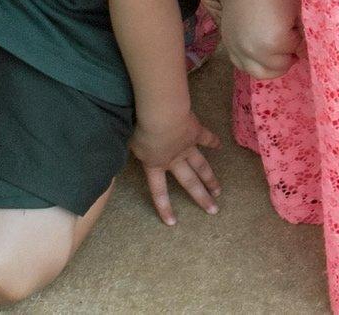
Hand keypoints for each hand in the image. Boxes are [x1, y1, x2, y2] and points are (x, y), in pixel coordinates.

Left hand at [128, 104, 221, 224]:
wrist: (161, 115)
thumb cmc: (140, 129)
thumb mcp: (128, 144)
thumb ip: (129, 152)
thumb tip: (118, 154)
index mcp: (155, 165)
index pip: (159, 191)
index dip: (164, 207)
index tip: (172, 223)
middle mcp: (174, 160)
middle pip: (189, 182)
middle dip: (201, 197)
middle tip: (213, 210)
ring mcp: (187, 147)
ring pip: (201, 166)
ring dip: (211, 178)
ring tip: (219, 190)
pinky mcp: (195, 132)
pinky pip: (207, 138)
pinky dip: (214, 141)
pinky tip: (220, 146)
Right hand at [221, 0, 302, 79]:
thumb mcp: (297, 10)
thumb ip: (303, 32)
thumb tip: (304, 48)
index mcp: (275, 44)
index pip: (294, 52)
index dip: (299, 41)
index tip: (297, 30)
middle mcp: (254, 52)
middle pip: (277, 68)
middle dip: (287, 58)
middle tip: (291, 45)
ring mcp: (238, 50)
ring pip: (258, 73)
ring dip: (270, 67)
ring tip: (276, 53)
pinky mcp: (229, 44)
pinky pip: (241, 65)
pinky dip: (252, 64)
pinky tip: (259, 52)